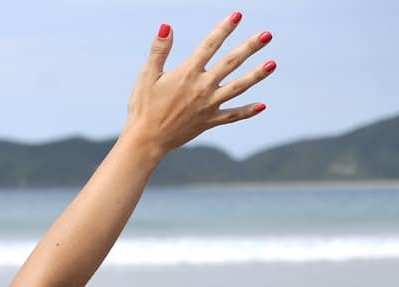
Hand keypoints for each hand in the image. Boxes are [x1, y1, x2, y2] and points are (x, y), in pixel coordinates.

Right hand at [125, 13, 275, 154]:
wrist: (146, 140)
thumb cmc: (143, 107)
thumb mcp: (146, 76)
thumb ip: (159, 50)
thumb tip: (167, 26)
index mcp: (187, 73)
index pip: (210, 46)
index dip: (224, 29)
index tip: (237, 15)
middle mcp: (202, 87)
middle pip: (231, 63)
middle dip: (250, 47)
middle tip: (267, 35)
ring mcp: (208, 105)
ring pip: (238, 87)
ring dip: (256, 75)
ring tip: (273, 63)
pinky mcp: (208, 121)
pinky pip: (232, 116)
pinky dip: (247, 111)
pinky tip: (262, 105)